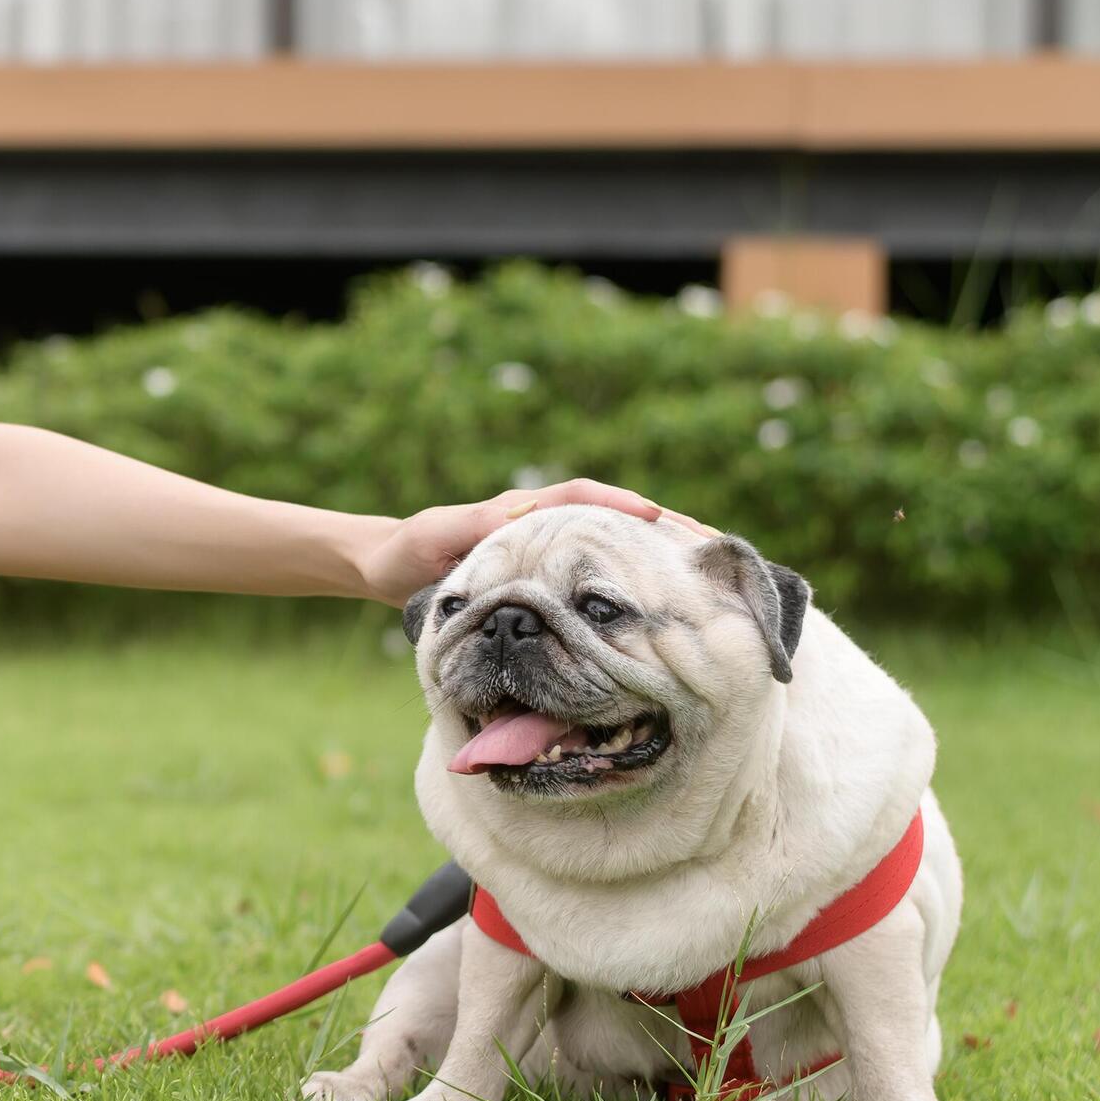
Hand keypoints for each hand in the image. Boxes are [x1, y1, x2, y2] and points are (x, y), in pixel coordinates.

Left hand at [349, 478, 689, 606]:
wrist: (385, 568)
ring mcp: (549, 553)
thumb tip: (513, 513)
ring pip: (615, 546)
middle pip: (614, 518)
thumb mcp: (436, 536)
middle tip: (714, 545)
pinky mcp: (546, 580)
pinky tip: (664, 604)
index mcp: (520, 512)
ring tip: (710, 572)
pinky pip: (597, 576)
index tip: (655, 515)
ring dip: (659, 555)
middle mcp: (542, 525)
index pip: (578, 497)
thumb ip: (471, 527)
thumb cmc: (408, 551)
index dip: (618, 503)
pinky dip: (633, 582)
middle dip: (664, 528)